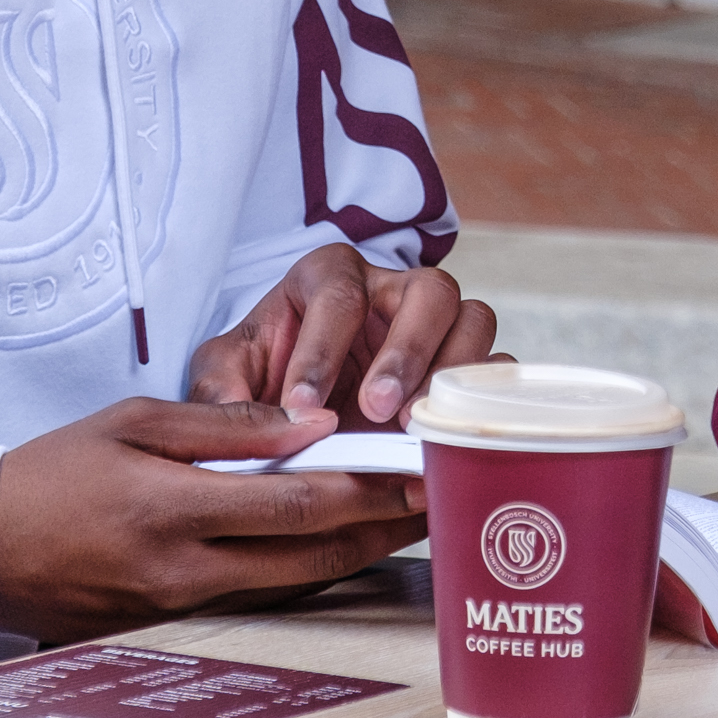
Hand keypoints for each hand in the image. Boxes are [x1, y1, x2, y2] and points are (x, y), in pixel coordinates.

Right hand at [0, 394, 426, 644]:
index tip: (417, 466)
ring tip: (411, 518)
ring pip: (295, 580)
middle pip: (310, 553)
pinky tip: (345, 543)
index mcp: (172, 510)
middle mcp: (185, 569)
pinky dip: (308, 567)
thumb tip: (309, 421)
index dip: (364, 487)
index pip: (294, 502)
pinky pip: (262, 592)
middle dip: (381, 526)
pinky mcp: (178, 622)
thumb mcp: (133, 423)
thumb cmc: (52, 473)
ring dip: (356, 550)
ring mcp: (183, 605)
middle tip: (440, 495)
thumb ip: (225, 424)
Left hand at [189, 242, 498, 426]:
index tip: (301, 406)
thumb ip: (221, 392)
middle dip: (406, 351)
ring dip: (450, 374)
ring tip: (412, 427)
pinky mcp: (465, 368)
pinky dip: (479, 402)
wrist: (296, 413)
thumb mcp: (226, 376)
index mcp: (330, 277)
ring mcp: (439, 328)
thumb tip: (240, 428)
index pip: (338, 296)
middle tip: (374, 409)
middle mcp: (394, 291)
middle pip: (429, 291)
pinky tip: (447, 440)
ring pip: (474, 321)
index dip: (322, 351)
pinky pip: (497, 372)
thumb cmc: (264, 379)